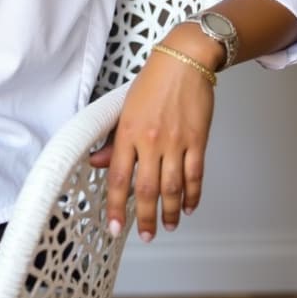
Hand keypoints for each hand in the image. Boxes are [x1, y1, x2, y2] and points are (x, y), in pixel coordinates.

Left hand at [89, 50, 213, 240]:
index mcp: (129, 132)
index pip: (119, 177)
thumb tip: (98, 163)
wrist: (184, 61)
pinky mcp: (198, 141)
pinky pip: (195, 175)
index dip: (117, 205)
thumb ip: (113, 139)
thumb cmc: (152, 82)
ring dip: (170, 212)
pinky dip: (193, 195)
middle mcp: (152, 140)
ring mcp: (176, 142)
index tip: (115, 226)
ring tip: (167, 226)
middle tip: (145, 236)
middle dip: (144, 218)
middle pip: (147, 189)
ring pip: (173, 188)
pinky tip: (189, 207)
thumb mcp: (124, 107)